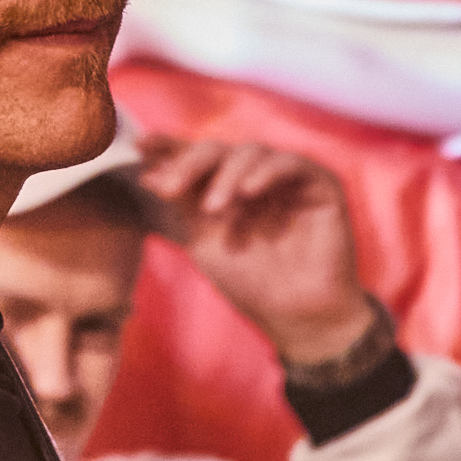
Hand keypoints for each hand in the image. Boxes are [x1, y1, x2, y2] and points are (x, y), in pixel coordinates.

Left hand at [139, 138, 374, 365]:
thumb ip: (183, 203)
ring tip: (212, 208)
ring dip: (226, 175)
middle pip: (219, 150)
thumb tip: (147, 173)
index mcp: (227, 185)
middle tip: (170, 187)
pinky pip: (292, 163)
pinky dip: (266, 173)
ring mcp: (288, 177)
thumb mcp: (206, 239)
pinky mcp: (320, 183)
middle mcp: (255, 175)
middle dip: (190, 163)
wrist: (296, 315)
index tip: (140, 145)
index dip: (169, 147)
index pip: (196, 158)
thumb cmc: (251, 282)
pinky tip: (248, 192)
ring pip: (252, 152)